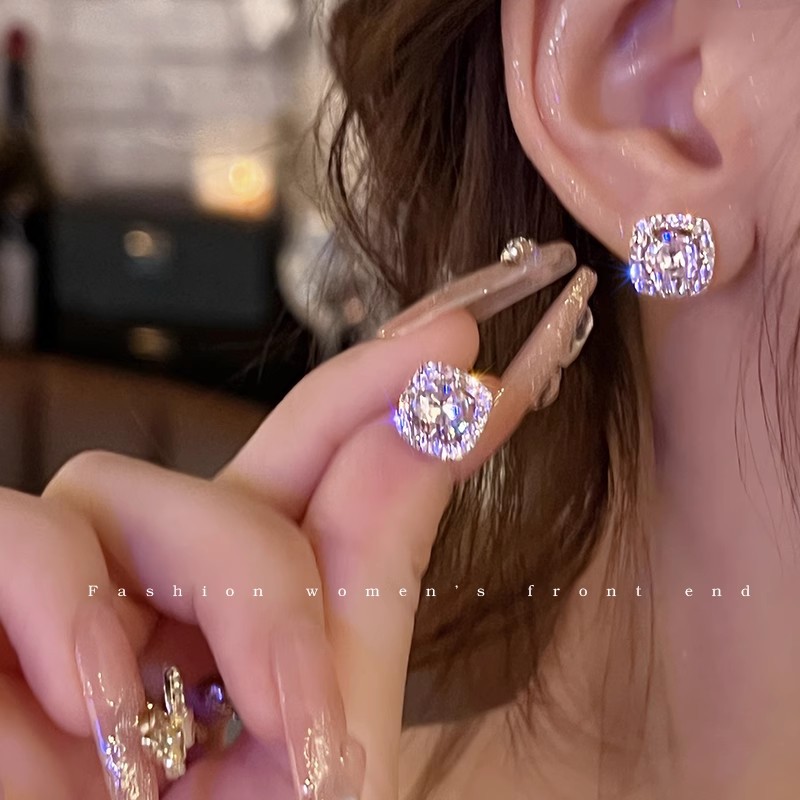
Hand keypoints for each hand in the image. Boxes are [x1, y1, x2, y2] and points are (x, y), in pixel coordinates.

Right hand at [0, 241, 594, 799]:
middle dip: (275, 577)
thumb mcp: (317, 744)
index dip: (377, 390)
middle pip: (220, 481)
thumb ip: (373, 585)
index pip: (305, 464)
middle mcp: (142, 583)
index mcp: (232, 610)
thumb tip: (445, 426)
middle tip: (313, 724)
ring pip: (109, 486)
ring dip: (181, 612)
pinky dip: (65, 623)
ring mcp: (48, 589)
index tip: (458, 341)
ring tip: (187, 754)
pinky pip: (15, 536)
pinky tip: (94, 726)